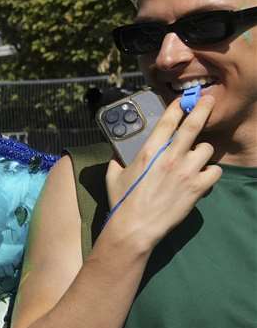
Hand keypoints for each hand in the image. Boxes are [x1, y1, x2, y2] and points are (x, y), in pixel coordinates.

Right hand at [102, 91, 221, 250]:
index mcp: (148, 152)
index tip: (184, 99)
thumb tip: (117, 155)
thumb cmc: (122, 202)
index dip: (178, 107)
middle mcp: (170, 157)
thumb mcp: (113, 176)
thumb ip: (118, 161)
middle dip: (203, 108)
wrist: (135, 227)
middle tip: (209, 99)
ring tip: (196, 158)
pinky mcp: (197, 187)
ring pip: (206, 149)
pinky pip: (214, 171)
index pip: (167, 121)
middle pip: (193, 125)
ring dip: (202, 151)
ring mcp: (186, 172)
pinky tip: (201, 176)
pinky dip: (210, 172)